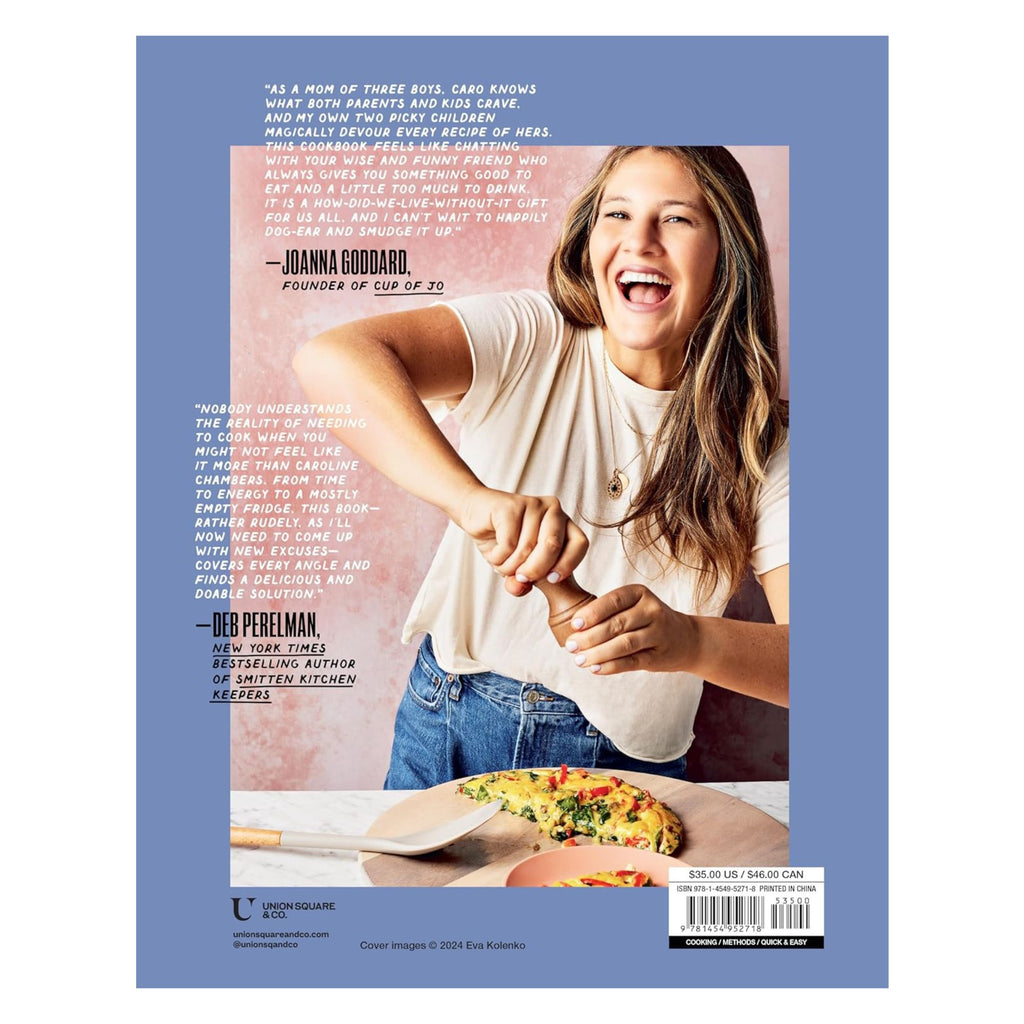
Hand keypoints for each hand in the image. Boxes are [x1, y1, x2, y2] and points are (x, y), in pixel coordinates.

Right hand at [456, 486, 588, 596]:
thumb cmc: (503, 539)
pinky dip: (498, 556)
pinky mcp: (510, 505)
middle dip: (535, 570)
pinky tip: (494, 551)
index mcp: (563, 522)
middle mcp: (552, 509)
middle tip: (521, 577)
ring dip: (510, 565)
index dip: (568, 564)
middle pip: (552, 547)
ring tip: (501, 562)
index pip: (580, 543)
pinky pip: (508, 543)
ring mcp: (532, 504)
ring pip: (527, 548)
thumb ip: (524, 581)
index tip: (552, 580)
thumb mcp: (518, 565)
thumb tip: (520, 587)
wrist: (474, 513)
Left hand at [562, 585, 697, 674]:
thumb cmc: (647, 620)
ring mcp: (658, 633)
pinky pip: (631, 662)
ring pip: (623, 644)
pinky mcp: (659, 656)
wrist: (686, 639)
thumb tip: (573, 628)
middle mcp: (652, 610)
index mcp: (640, 593)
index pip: (613, 600)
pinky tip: (595, 669)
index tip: (574, 625)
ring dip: (598, 653)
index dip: (592, 613)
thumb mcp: (633, 606)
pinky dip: (611, 666)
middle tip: (571, 646)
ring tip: (579, 660)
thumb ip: (607, 612)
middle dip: (589, 637)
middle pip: (616, 624)